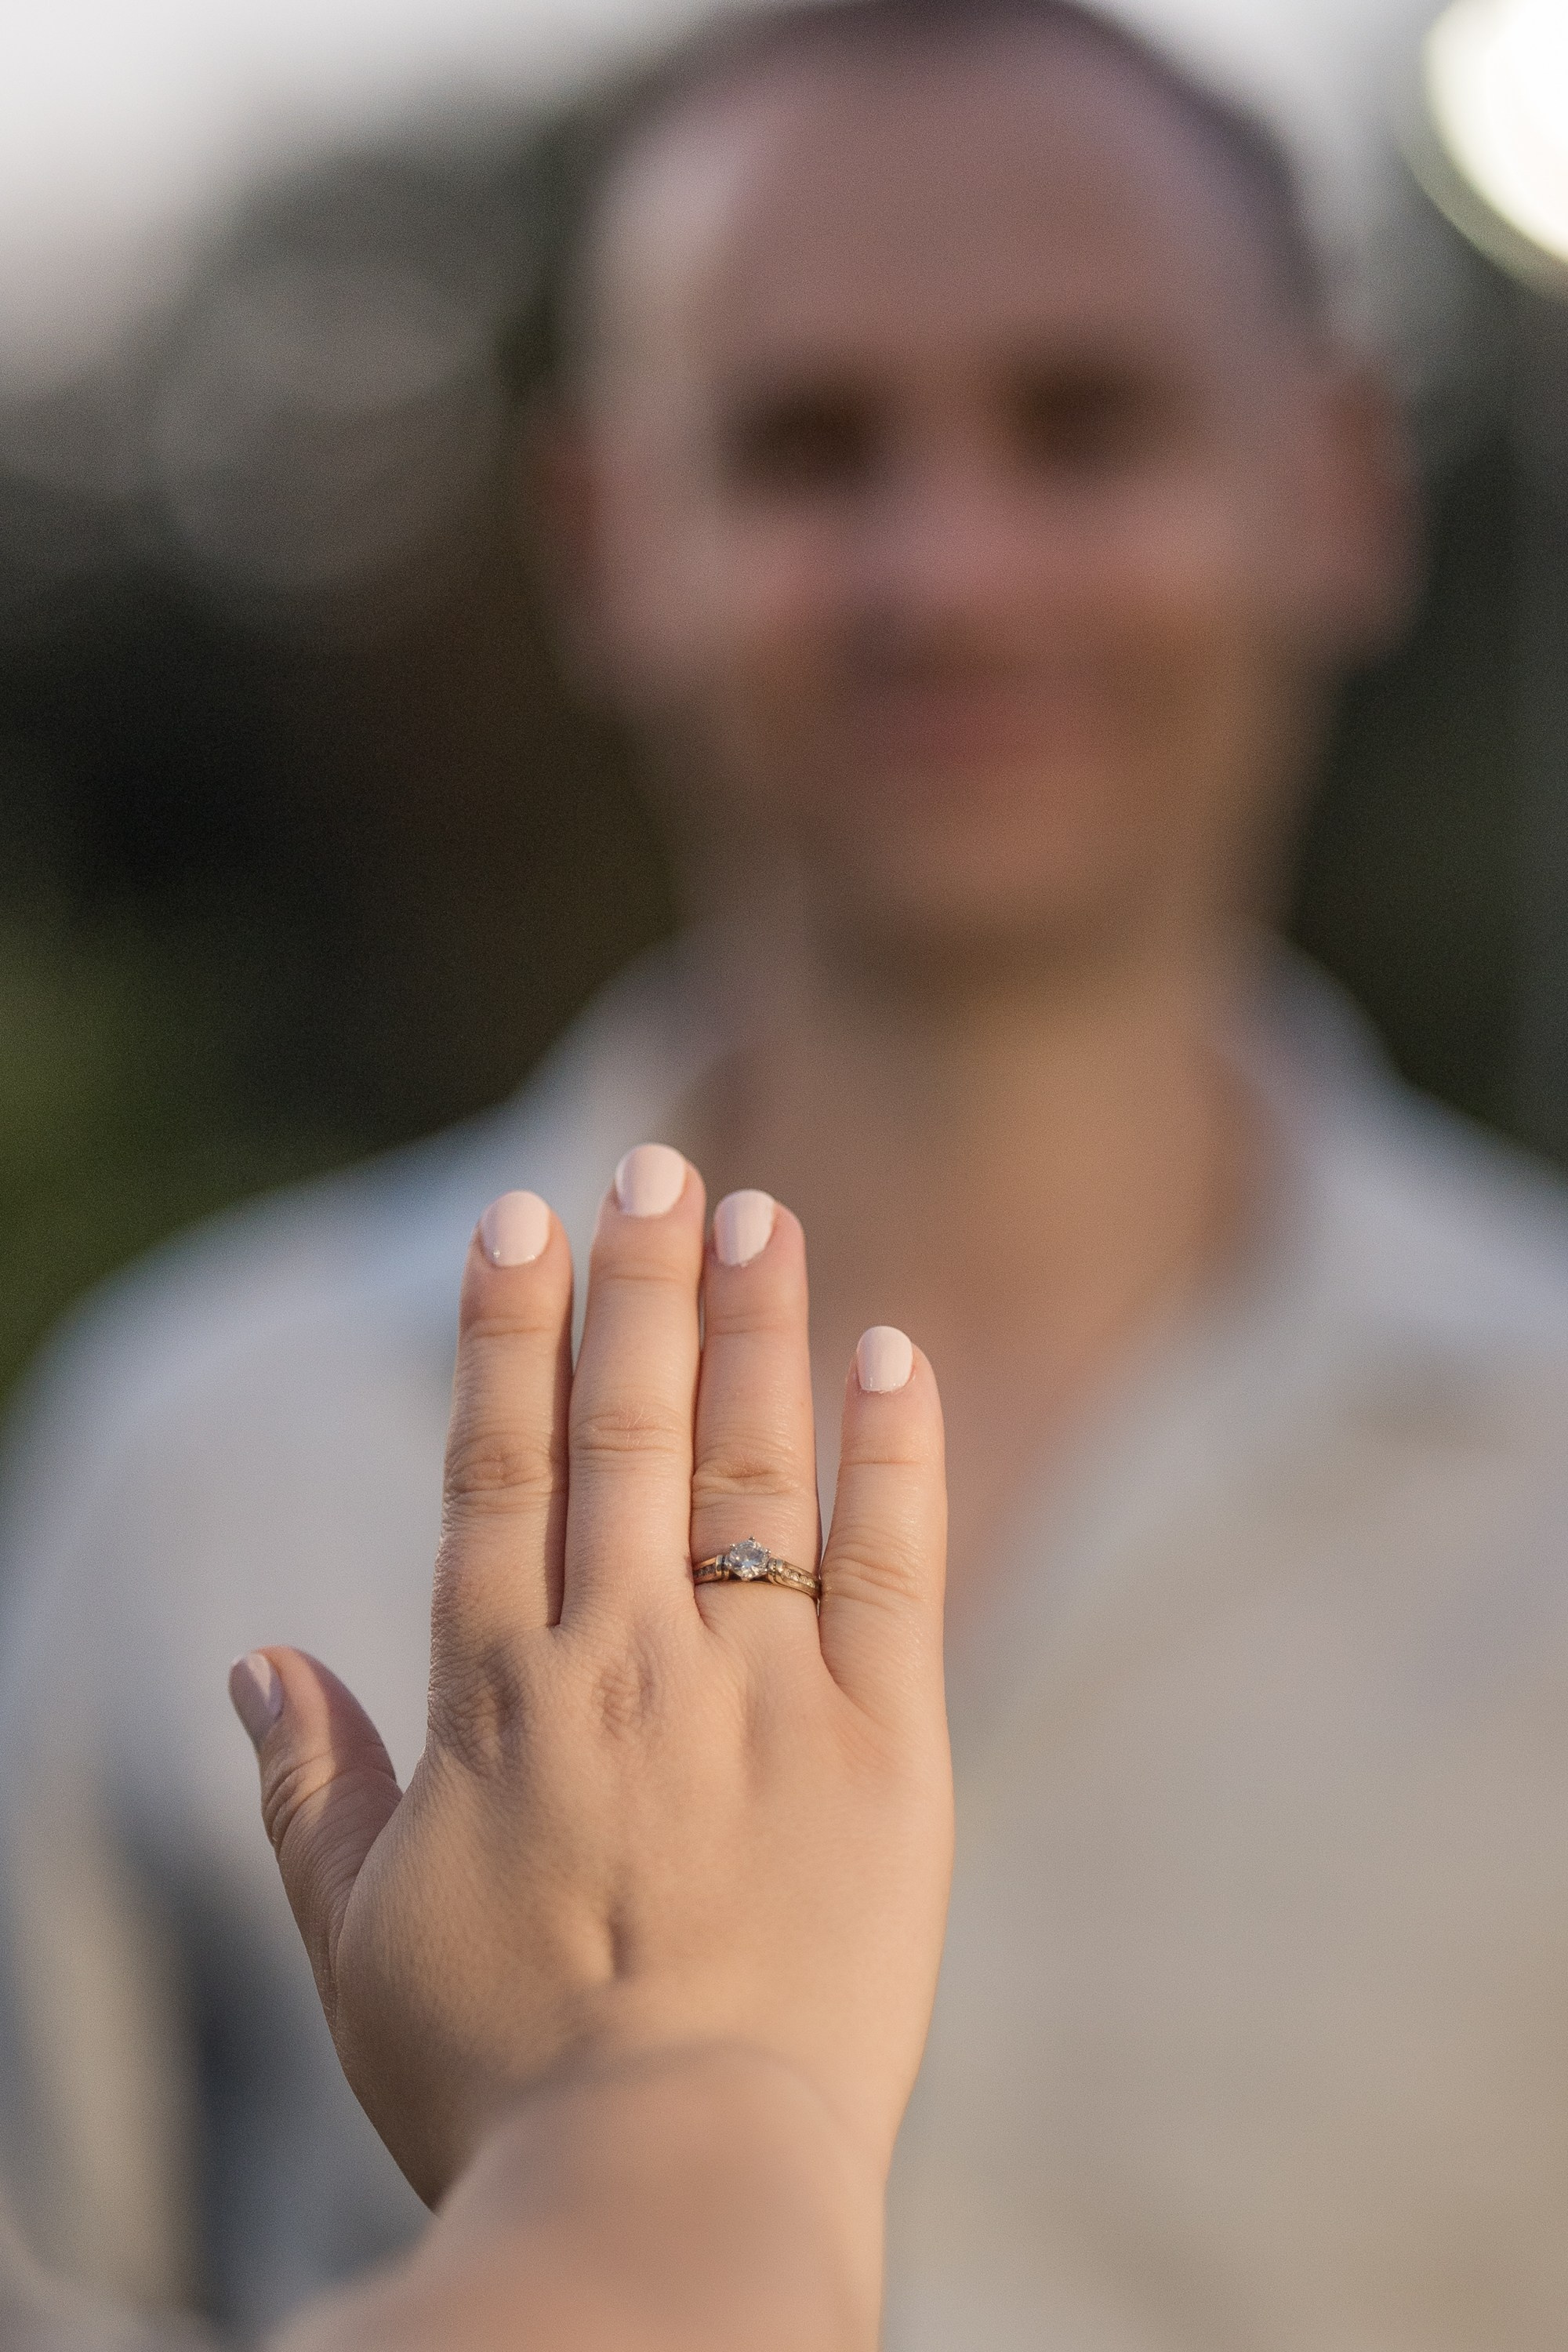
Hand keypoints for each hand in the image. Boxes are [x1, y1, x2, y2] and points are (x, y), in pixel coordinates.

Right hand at [231, 1151, 949, 2206]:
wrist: (665, 2189)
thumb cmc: (499, 2083)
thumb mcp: (359, 1943)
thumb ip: (306, 1793)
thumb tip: (255, 1663)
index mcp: (499, 1696)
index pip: (501, 1466)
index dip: (507, 1332)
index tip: (517, 1221)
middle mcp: (625, 1660)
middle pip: (629, 1428)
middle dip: (637, 1283)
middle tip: (654, 1162)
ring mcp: (758, 1693)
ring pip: (749, 1466)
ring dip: (754, 1327)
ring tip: (762, 1209)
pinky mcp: (883, 1747)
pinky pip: (893, 1568)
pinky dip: (893, 1456)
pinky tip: (889, 1354)